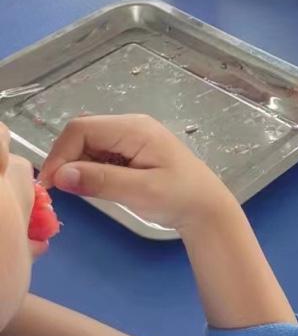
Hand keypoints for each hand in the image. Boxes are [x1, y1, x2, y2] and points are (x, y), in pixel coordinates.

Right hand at [39, 114, 232, 232]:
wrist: (207, 209)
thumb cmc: (180, 197)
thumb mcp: (140, 191)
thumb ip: (100, 181)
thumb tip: (60, 175)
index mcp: (135, 128)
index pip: (82, 129)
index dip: (60, 153)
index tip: (53, 184)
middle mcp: (131, 127)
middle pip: (83, 134)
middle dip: (67, 160)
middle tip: (63, 191)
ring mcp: (131, 138)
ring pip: (89, 145)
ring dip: (78, 166)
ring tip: (84, 190)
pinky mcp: (132, 152)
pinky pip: (100, 155)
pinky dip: (91, 170)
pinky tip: (99, 186)